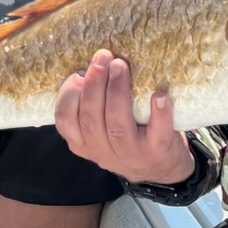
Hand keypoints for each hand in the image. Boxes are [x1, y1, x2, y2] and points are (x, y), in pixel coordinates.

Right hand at [55, 50, 195, 186]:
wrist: (161, 169)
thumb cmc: (127, 136)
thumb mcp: (101, 130)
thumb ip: (91, 106)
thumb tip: (89, 65)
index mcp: (84, 143)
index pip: (65, 122)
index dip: (69, 96)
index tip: (77, 73)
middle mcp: (103, 152)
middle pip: (91, 120)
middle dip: (94, 85)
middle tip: (103, 57)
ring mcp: (131, 154)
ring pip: (117, 127)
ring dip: (117, 93)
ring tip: (120, 66)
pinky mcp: (157, 152)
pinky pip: (157, 134)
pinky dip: (159, 115)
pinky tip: (159, 95)